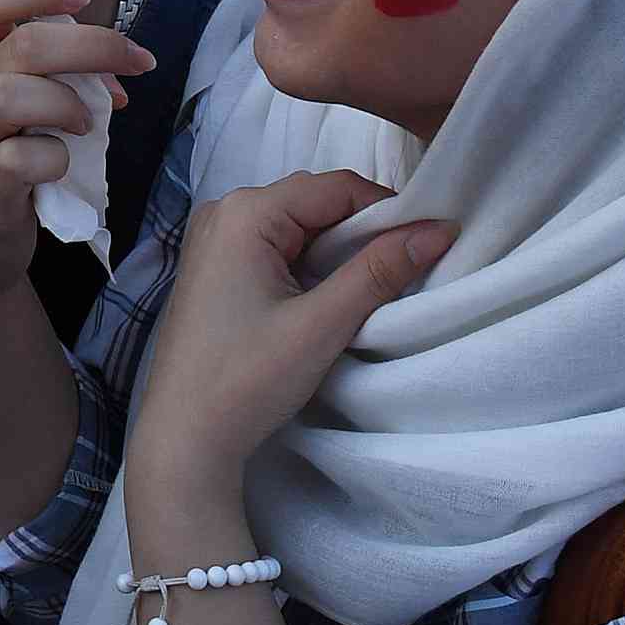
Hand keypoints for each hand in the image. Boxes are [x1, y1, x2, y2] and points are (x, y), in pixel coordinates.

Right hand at [0, 0, 155, 301]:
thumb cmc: (7, 160)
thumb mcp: (32, 108)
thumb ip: (70, 78)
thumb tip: (125, 69)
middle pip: (24, 43)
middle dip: (93, 46)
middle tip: (136, 65)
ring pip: (6, 96)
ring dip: (64, 104)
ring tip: (85, 125)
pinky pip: (16, 160)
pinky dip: (51, 159)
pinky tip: (61, 167)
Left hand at [126, 169, 447, 496]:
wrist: (185, 437)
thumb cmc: (247, 379)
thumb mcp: (322, 324)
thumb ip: (379, 272)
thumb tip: (439, 230)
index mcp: (245, 212)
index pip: (335, 187)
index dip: (387, 210)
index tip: (429, 241)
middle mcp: (225, 212)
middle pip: (316, 203)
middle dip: (363, 231)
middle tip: (405, 269)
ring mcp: (216, 240)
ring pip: (298, 227)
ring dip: (339, 251)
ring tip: (375, 286)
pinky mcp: (216, 269)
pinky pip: (276, 247)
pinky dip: (310, 265)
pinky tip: (331, 296)